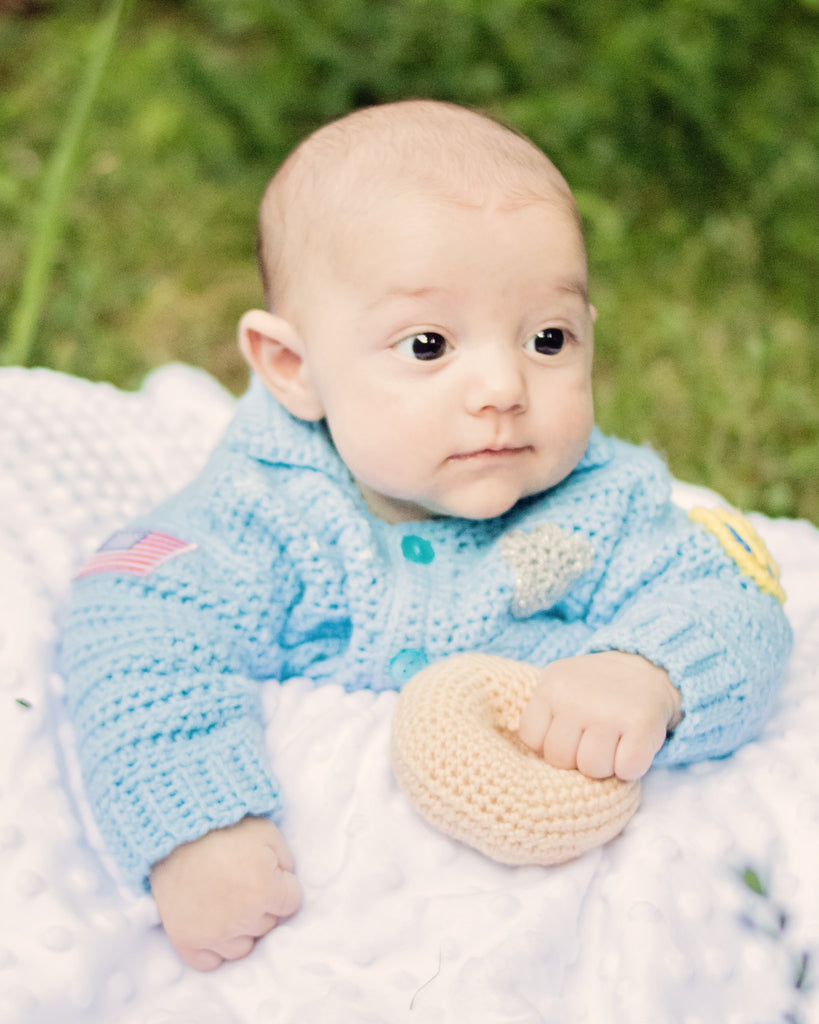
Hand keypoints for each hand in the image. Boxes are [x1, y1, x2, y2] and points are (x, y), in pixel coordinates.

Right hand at [149, 816, 301, 970]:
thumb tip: (286, 881)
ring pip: (243, 948)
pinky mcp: (187, 942)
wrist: (175, 832)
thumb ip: (285, 860)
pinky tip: (212, 926)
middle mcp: (242, 919)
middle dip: (262, 905)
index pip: (292, 903)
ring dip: (241, 929)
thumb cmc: (224, 828)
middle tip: (243, 881)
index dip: (282, 885)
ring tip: (228, 903)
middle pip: (268, 925)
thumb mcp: (266, 831)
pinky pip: (210, 962)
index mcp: (265, 891)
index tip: (266, 872)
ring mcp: (213, 934)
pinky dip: (214, 948)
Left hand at [518, 651, 682, 780]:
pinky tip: (630, 747)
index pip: (531, 739)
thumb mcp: (561, 685)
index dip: (549, 744)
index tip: (566, 734)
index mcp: (551, 686)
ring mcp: (609, 711)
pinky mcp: (641, 724)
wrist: (646, 667)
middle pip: (560, 759)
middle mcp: (576, 698)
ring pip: (592, 768)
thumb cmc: (596, 688)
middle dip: (576, 758)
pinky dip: (630, 767)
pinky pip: (626, 770)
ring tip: (612, 744)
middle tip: (591, 741)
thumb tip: (534, 761)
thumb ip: (545, 714)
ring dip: (604, 766)